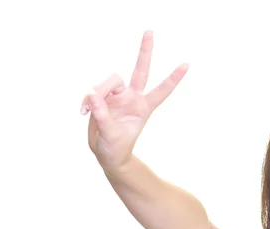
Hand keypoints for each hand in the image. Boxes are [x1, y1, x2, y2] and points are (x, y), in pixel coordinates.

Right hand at [81, 30, 187, 170]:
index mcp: (143, 107)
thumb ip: (102, 114)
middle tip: (150, 31)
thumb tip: (92, 94)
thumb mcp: (111, 134)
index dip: (173, 79)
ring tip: (87, 110)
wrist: (107, 155)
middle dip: (144, 51)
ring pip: (108, 81)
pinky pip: (93, 91)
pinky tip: (82, 112)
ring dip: (96, 93)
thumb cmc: (116, 148)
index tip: (187, 65)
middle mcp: (132, 97)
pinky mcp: (103, 98)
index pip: (161, 90)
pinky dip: (87, 100)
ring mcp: (118, 96)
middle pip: (140, 70)